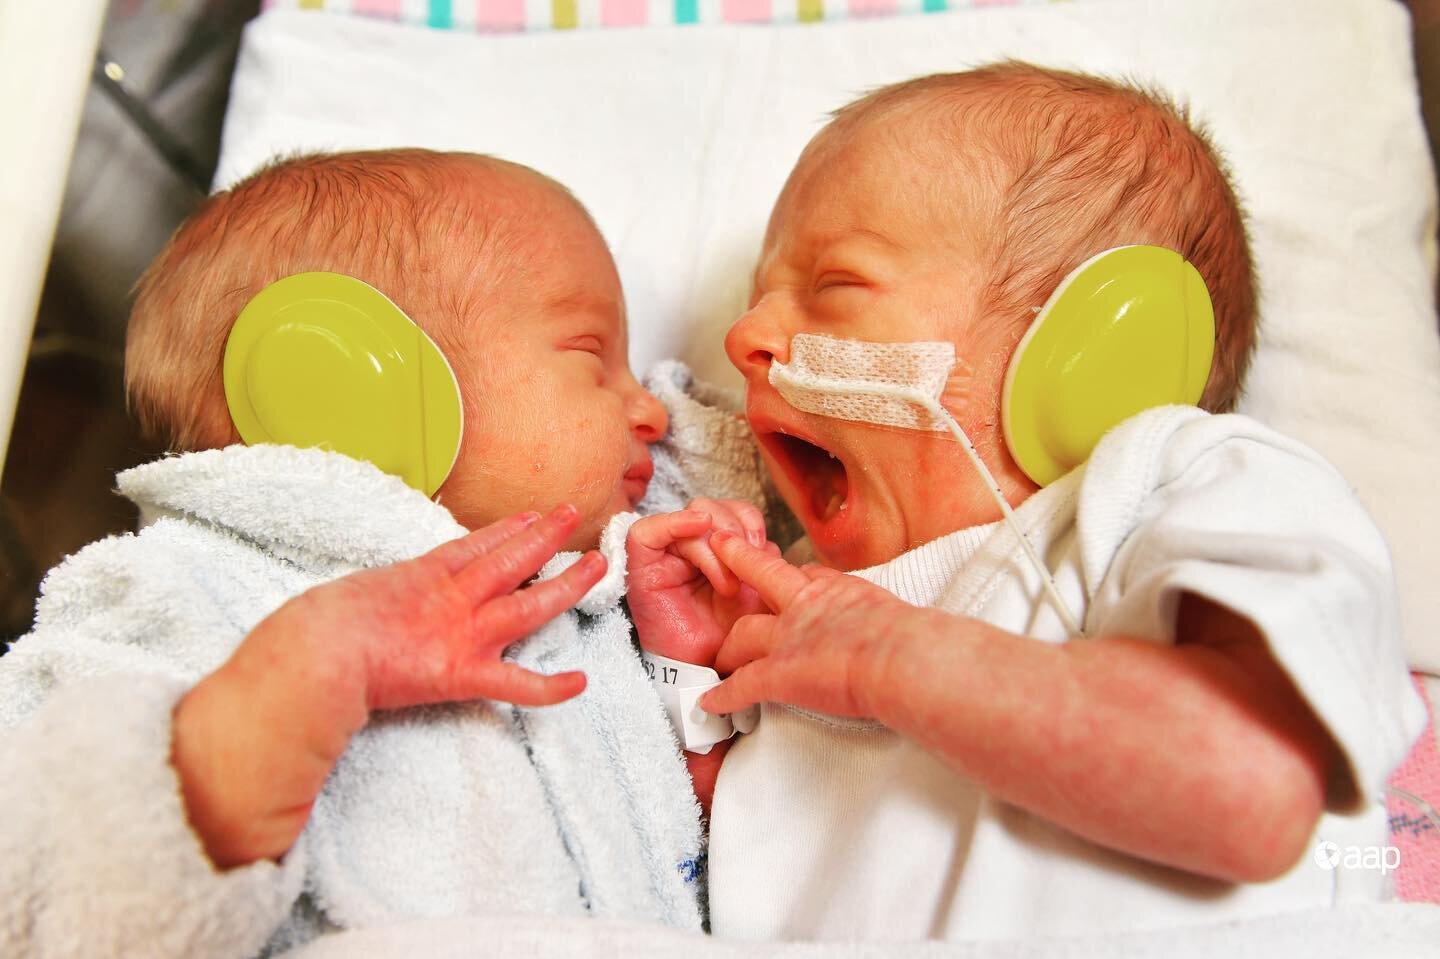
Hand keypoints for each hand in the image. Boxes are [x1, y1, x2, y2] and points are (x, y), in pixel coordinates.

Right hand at [172, 504, 602, 868]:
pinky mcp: (461, 674)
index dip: (506, 529)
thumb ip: (378, 598)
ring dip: (567, 584)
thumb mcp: (350, 596)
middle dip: (546, 537)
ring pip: (530, 604)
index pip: (475, 544)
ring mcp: (462, 633)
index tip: (529, 515)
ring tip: (598, 565)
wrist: (315, 653)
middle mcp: (453, 597)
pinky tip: (581, 682)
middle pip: (512, 560)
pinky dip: (549, 687)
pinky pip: (516, 683)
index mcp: (423, 574)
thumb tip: (374, 605)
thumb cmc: (315, 626)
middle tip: (575, 515)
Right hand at [625, 499, 775, 665]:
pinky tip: (698, 527)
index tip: (763, 546)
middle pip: (712, 507)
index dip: (749, 520)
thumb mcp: (755, 592)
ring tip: (727, 583)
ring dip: (715, 544)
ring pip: (691, 515)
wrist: (705, 669)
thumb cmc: (727, 632)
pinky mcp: (641, 564)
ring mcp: (665, 552)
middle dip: (734, 531)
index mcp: (718, 547)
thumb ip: (761, 561)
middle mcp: (690, 543)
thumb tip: (764, 543)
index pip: (732, 509)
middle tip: (745, 570)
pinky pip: (648, 530)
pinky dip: (675, 523)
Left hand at [700, 530, 936, 719]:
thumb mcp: (904, 618)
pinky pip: (741, 684)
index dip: (793, 578)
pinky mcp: (779, 673)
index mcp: (841, 591)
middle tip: (723, 557)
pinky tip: (708, 703)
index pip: (808, 575)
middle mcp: (807, 606)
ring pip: (743, 633)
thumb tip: (925, 644)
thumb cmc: (917, 643)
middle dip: (740, 565)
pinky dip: (723, 695)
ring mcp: (789, 638)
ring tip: (716, 658)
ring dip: (728, 647)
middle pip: (764, 578)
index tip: (788, 580)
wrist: (901, 658)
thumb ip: (897, 625)